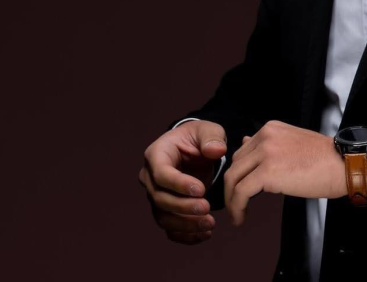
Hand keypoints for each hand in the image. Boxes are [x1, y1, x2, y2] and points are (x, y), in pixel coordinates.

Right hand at [139, 119, 226, 244]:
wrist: (194, 150)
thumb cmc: (198, 138)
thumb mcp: (207, 130)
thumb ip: (212, 137)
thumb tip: (216, 151)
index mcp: (157, 154)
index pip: (161, 174)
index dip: (179, 184)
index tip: (201, 190)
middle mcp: (150, 177)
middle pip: (160, 198)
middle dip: (184, 207)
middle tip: (207, 208)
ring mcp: (155, 196)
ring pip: (163, 217)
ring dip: (185, 225)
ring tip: (209, 224)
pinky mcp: (164, 210)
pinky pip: (170, 228)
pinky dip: (185, 235)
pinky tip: (204, 234)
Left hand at [223, 120, 347, 226]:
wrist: (343, 165)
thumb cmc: (325, 159)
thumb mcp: (294, 143)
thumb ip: (269, 145)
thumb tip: (246, 144)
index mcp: (271, 128)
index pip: (243, 151)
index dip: (239, 172)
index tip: (239, 188)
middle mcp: (265, 136)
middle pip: (235, 164)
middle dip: (232, 186)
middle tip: (235, 203)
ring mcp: (265, 153)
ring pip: (233, 178)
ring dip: (231, 199)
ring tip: (237, 214)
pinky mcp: (267, 172)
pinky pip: (241, 192)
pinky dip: (237, 207)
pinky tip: (241, 217)